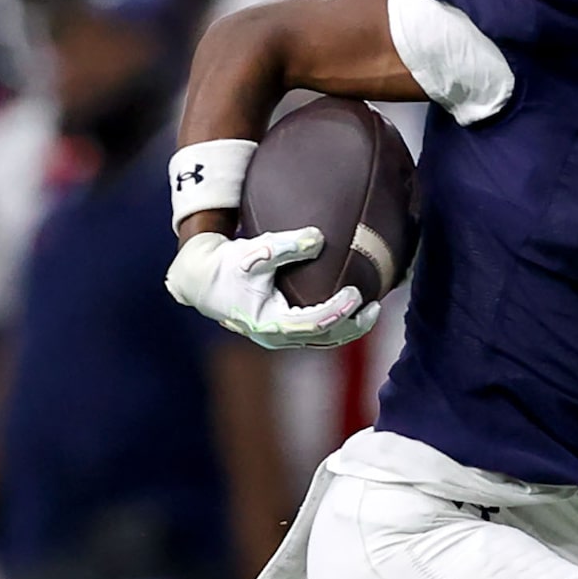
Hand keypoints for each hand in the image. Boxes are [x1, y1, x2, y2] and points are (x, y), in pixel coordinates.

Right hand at [164, 227, 377, 349]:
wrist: (201, 280)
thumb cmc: (226, 266)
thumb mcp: (253, 252)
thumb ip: (285, 245)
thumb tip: (318, 238)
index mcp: (270, 323)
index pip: (314, 323)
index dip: (339, 311)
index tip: (356, 292)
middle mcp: (277, 336)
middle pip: (325, 338)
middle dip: (353, 325)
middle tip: (375, 306)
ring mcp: (280, 336)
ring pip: (323, 340)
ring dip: (349, 328)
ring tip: (373, 310)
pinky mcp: (283, 329)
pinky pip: (316, 332)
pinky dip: (337, 322)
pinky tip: (352, 306)